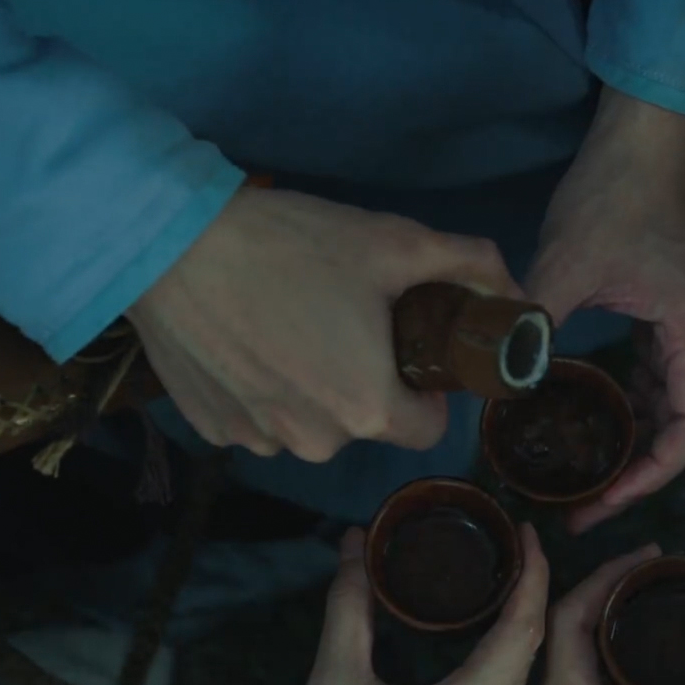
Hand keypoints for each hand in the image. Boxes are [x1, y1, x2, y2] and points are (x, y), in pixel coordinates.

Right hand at [129, 185, 521, 461]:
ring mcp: (258, 440)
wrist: (167, 245)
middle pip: (366, 423)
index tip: (409, 347)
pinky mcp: (210, 431)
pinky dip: (260, 388)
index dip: (428, 389)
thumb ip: (470, 265)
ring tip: (288, 323)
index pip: (428, 429)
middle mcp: (317, 442)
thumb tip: (518, 289)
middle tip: (343, 318)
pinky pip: (258, 418)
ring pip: (310, 423)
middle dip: (366, 380)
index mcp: (370, 411)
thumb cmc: (290, 245)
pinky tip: (245, 338)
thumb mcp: (394, 242)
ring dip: (311, 387)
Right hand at [297, 525, 549, 684]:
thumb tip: (354, 543)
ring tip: (503, 600)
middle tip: (516, 557)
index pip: (521, 631)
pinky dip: (503, 684)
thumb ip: (349, 605)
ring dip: (516, 646)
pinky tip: (487, 662)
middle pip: (526, 660)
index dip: (531, 576)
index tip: (528, 535)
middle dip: (527, 603)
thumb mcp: (334, 679)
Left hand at [527, 89, 684, 532]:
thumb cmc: (614, 194)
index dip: (649, 478)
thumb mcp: (566, 265)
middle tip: (582, 506)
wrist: (642, 138)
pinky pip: (662, 376)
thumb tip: (498, 382)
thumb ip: (535, 326)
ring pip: (675, 405)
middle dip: (638, 473)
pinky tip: (590, 419)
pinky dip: (633, 405)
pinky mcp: (676, 312)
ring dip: (635, 442)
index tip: (602, 501)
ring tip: (583, 475)